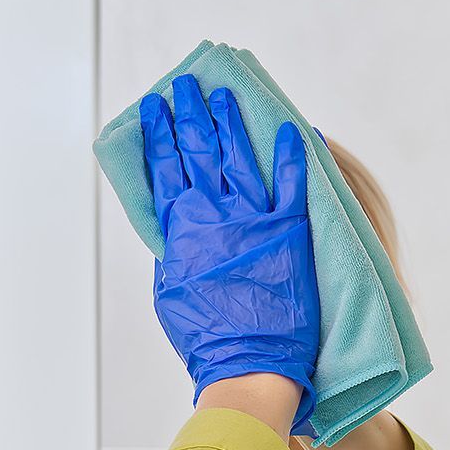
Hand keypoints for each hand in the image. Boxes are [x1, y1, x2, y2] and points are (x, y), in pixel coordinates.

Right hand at [144, 74, 319, 431]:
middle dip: (191, 113)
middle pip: (200, 150)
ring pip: (240, 157)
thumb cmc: (204, 338)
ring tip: (225, 98)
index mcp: (181, 227)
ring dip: (231, 124)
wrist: (248, 364)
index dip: (160, 133)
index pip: (166, 166)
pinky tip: (291, 129)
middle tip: (187, 86)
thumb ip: (172, 249)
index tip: (156, 105)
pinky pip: (293, 183)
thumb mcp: (170, 289)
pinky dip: (293, 155)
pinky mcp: (290, 231)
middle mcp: (215, 214)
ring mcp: (254, 219)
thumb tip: (171, 225)